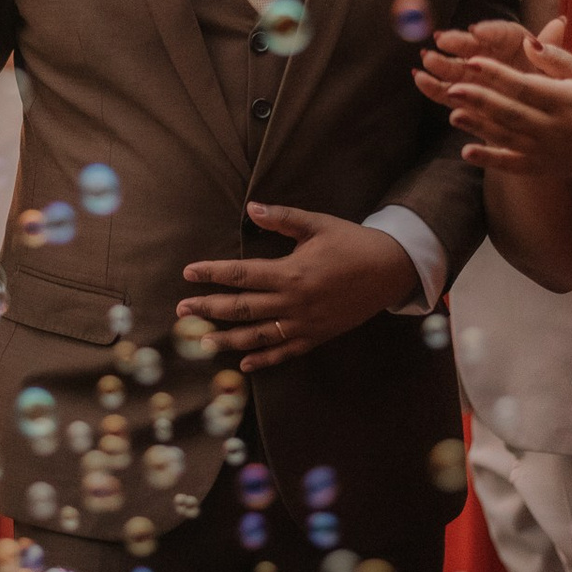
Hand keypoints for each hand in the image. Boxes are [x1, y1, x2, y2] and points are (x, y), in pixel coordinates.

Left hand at [176, 204, 418, 371]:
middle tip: (181, 311)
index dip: (212, 273)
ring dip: (227, 339)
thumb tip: (250, 208)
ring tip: (201, 342)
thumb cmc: (351, 242)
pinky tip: (244, 364)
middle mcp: (293, 301)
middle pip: (242, 308)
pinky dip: (263, 359)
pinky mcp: (317, 336)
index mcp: (291, 272)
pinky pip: (285, 351)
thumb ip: (282, 218)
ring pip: (258, 335)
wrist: (390, 270)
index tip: (188, 273)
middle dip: (208, 309)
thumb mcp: (317, 224)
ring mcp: (304, 323)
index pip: (242, 274)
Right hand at [414, 17, 562, 107]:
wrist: (547, 124)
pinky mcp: (468, 99)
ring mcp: (479, 79)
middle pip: (475, 48)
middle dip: (458, 45)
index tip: (476, 31)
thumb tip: (558, 22)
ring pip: (459, 69)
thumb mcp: (560, 73)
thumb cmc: (555, 94)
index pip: (504, 34)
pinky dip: (434, 87)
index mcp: (517, 47)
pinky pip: (449, 92)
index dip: (491, 32)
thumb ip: (552, 50)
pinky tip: (420, 79)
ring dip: (442, 64)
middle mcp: (495, 59)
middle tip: (442, 40)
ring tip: (427, 59)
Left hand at [436, 22, 571, 183]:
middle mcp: (553, 127)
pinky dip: (489, 160)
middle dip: (481, 100)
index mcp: (565, 100)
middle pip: (512, 112)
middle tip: (453, 87)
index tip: (473, 61)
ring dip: (478, 127)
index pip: (526, 86)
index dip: (499, 74)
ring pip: (507, 137)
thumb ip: (556, 58)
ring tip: (452, 114)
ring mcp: (543, 150)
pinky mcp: (537, 167)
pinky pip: (510, 165)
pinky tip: (466, 152)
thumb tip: (527, 42)